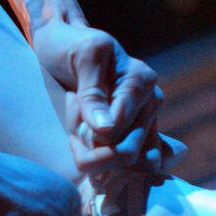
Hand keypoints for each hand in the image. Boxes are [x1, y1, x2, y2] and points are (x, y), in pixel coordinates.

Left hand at [31, 20, 169, 178]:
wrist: (64, 45)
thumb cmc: (70, 46)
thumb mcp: (81, 57)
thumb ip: (93, 93)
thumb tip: (106, 130)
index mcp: (141, 83)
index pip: (117, 129)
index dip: (87, 131)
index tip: (69, 106)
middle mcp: (150, 104)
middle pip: (127, 153)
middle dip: (91, 152)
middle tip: (71, 131)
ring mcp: (146, 123)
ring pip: (128, 166)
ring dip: (96, 159)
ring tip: (79, 135)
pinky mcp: (137, 136)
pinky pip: (132, 169)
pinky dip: (106, 168)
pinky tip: (88, 148)